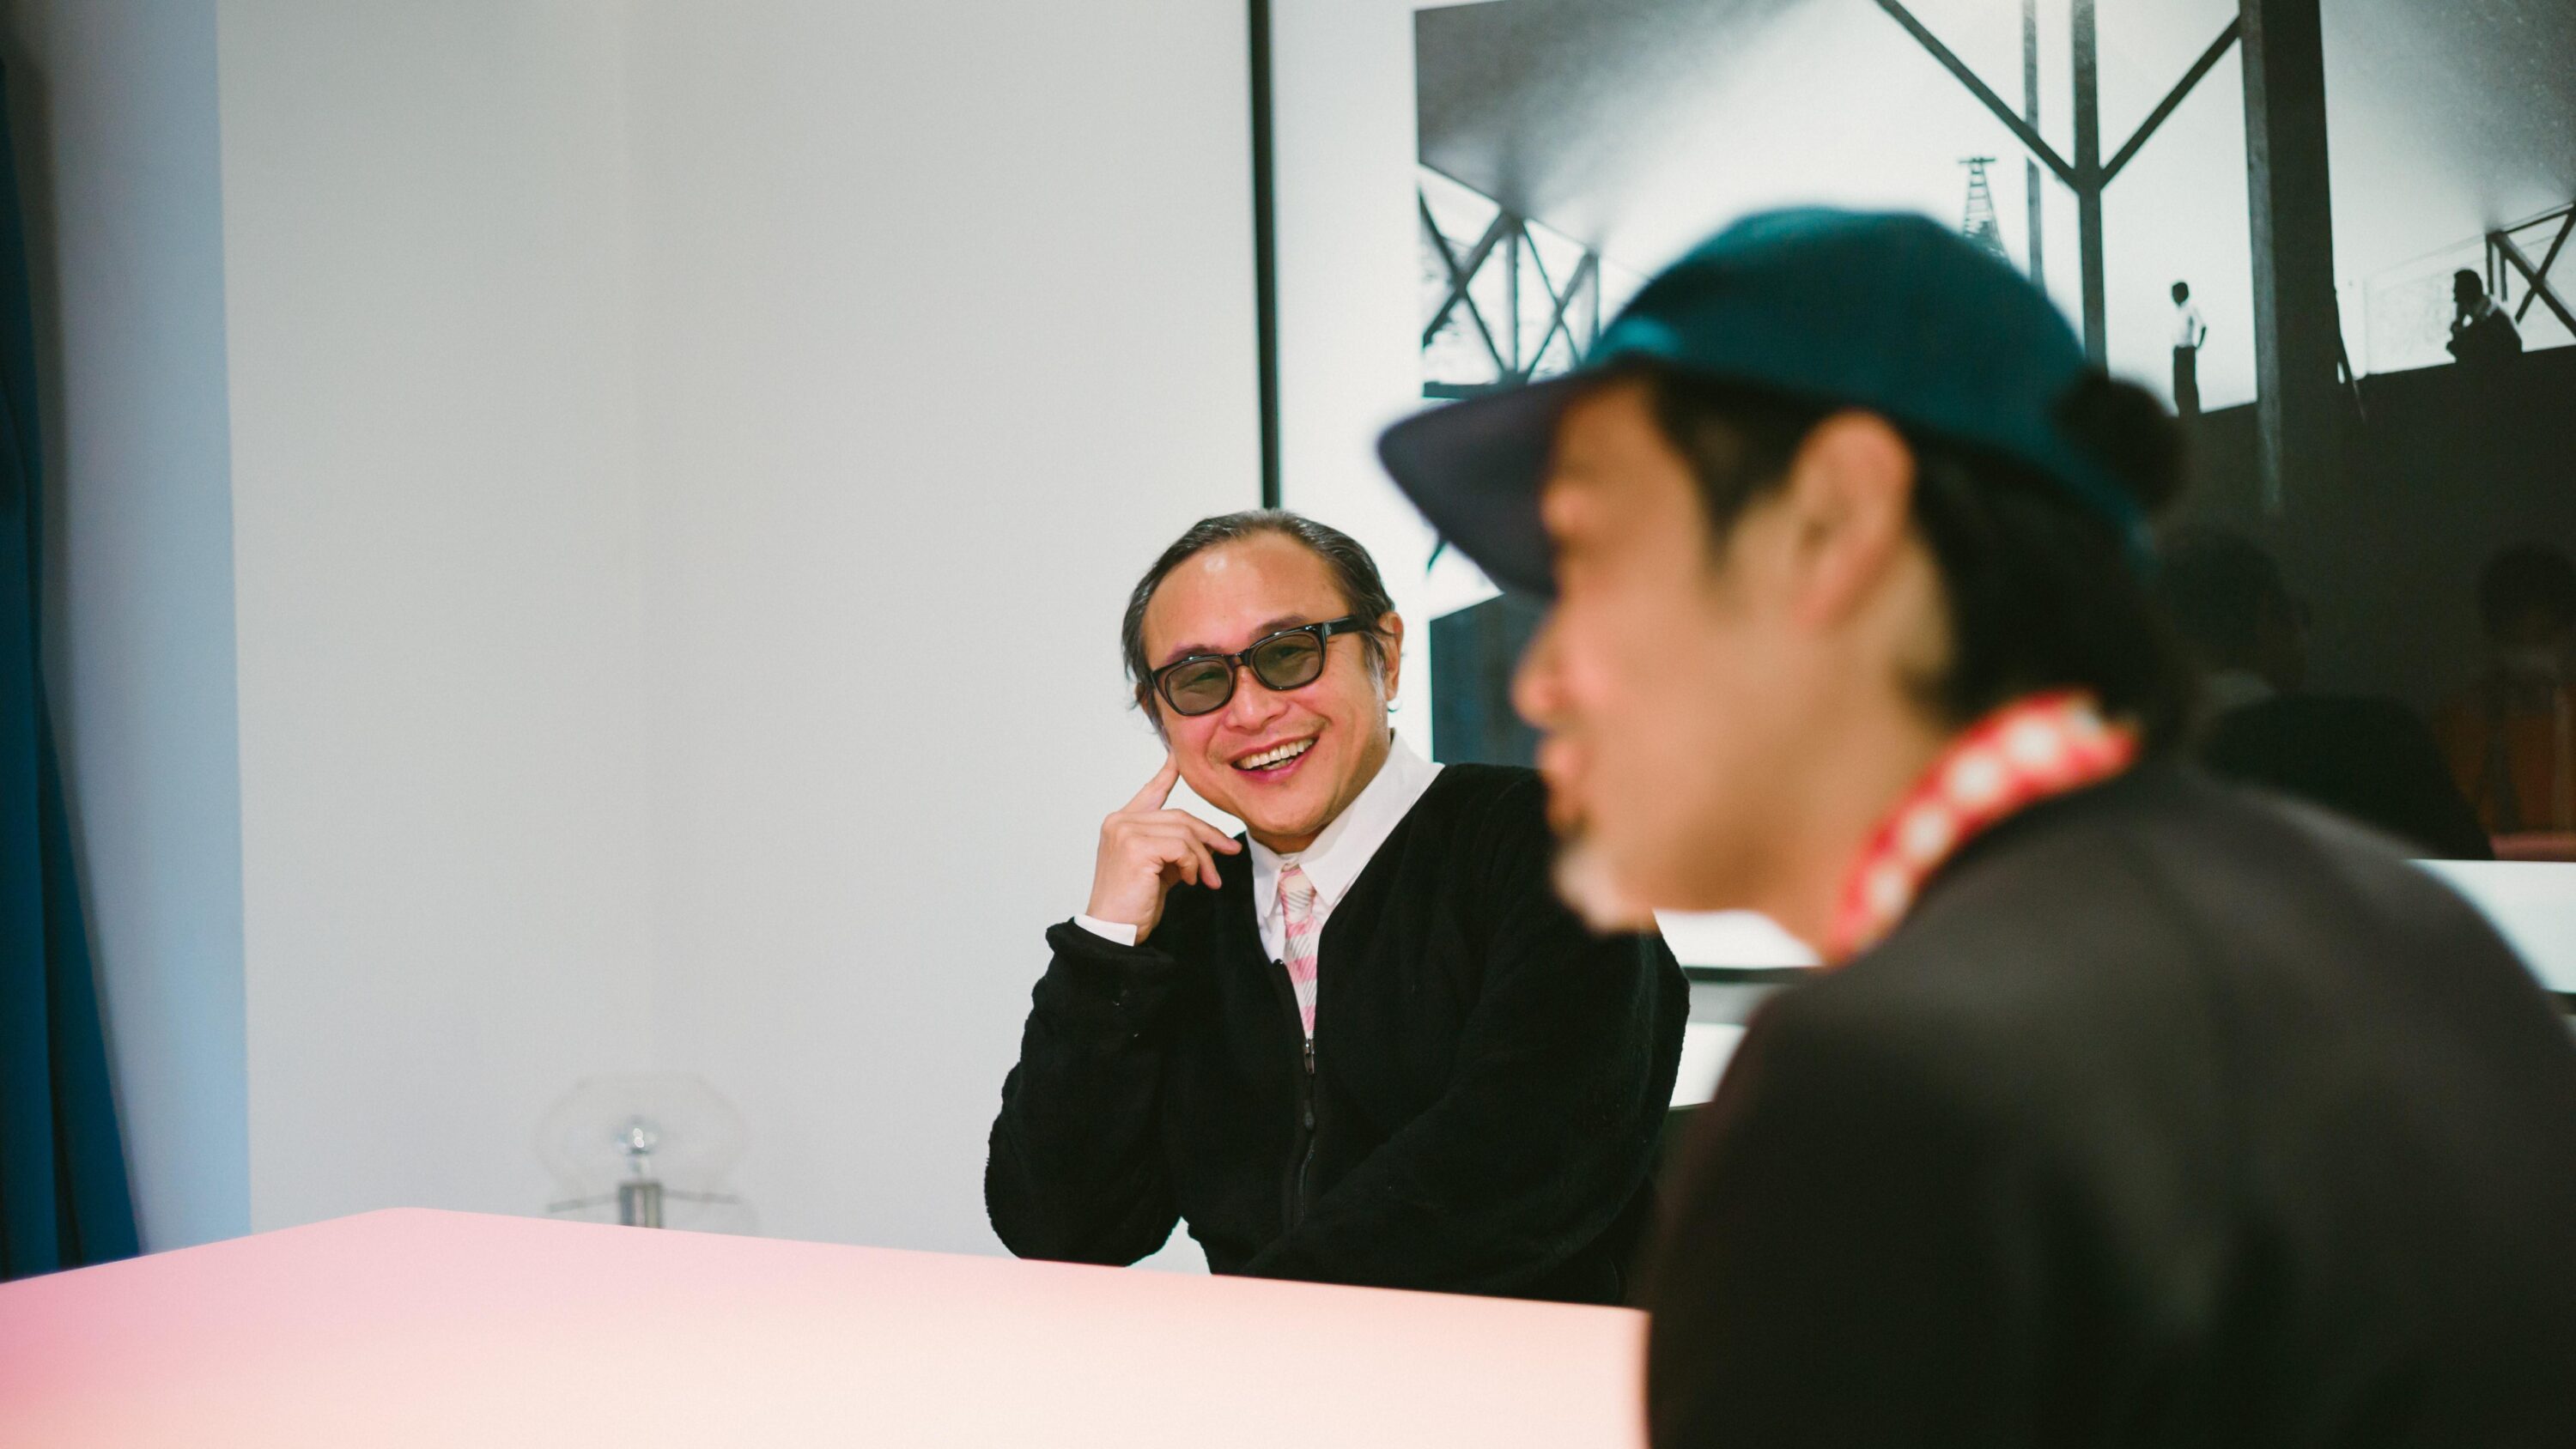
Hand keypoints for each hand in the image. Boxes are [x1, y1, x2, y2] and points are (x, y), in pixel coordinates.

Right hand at [1085, 756, 1241, 942]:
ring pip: (1184, 832)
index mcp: (1121, 823)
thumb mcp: (1158, 869)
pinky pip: (1181, 847)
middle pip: (1180, 816)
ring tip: (1207, 880)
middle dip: (1209, 835)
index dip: (1167, 774)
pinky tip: (1191, 882)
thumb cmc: (1132, 904)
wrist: (1113, 931)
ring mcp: (1126, 832)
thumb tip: (1210, 844)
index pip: (1150, 792)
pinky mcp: (1136, 847)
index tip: (1178, 757)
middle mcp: (1120, 821)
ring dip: (1203, 858)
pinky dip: (1193, 865)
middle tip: (1229, 852)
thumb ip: (1176, 849)